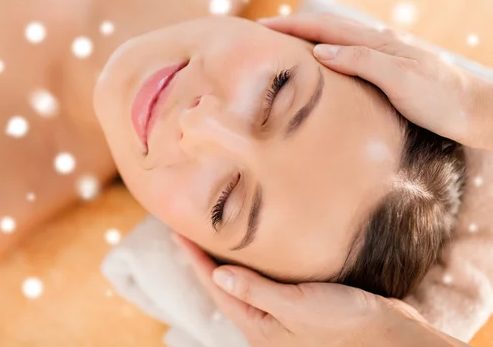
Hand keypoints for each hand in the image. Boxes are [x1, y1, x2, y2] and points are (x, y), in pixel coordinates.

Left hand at [173, 234, 430, 346]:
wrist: (388, 336)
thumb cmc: (345, 325)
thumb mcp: (297, 307)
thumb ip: (257, 291)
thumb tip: (217, 274)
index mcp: (259, 324)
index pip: (216, 286)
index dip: (194, 258)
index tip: (178, 232)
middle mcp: (264, 320)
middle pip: (224, 284)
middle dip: (204, 258)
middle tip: (189, 229)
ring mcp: (280, 312)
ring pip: (243, 281)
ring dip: (226, 257)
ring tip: (212, 235)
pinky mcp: (297, 303)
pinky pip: (264, 280)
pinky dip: (252, 262)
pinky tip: (253, 249)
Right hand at [259, 13, 491, 149]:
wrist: (474, 112)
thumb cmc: (441, 99)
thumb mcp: (402, 80)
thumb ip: (362, 62)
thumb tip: (320, 52)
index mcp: (376, 43)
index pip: (324, 28)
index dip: (291, 26)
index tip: (262, 27)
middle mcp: (377, 44)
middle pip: (327, 28)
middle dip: (294, 27)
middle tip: (264, 31)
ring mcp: (382, 55)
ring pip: (336, 39)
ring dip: (308, 36)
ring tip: (284, 42)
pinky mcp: (386, 69)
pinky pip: (346, 54)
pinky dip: (324, 51)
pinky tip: (321, 60)